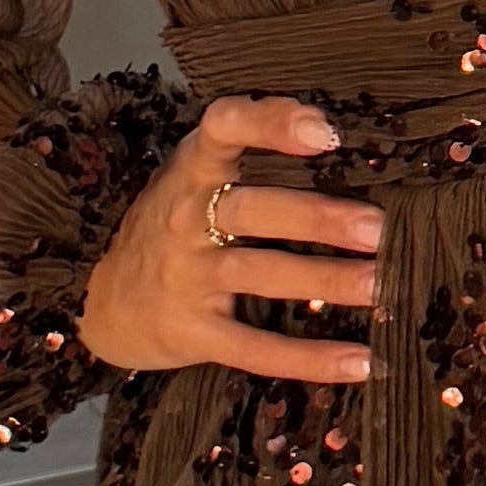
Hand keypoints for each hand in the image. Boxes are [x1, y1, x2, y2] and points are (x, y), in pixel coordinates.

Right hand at [76, 94, 386, 383]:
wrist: (104, 300)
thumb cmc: (178, 221)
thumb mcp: (198, 171)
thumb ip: (254, 141)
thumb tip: (334, 126)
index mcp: (194, 168)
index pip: (223, 128)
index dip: (270, 124)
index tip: (324, 132)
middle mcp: (185, 218)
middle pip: (251, 210)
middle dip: (316, 218)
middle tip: (378, 227)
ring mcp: (186, 277)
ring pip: (259, 275)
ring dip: (324, 281)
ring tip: (380, 285)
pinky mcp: (192, 332)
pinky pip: (254, 347)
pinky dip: (308, 358)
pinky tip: (360, 361)